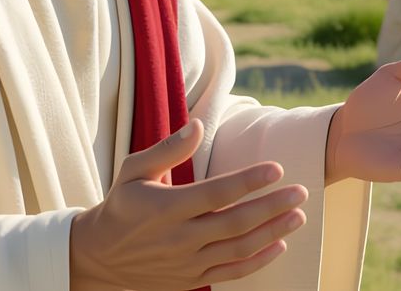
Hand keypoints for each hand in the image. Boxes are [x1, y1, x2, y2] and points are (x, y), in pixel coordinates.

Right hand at [70, 121, 308, 289]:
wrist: (99, 256)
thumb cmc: (122, 205)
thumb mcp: (134, 171)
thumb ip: (167, 149)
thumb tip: (198, 125)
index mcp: (166, 208)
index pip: (216, 194)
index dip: (249, 181)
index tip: (277, 168)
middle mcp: (179, 238)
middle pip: (235, 223)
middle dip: (272, 207)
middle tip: (301, 192)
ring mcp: (186, 263)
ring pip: (238, 249)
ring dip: (272, 233)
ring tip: (298, 216)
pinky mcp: (191, 280)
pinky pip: (231, 273)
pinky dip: (258, 261)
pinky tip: (279, 245)